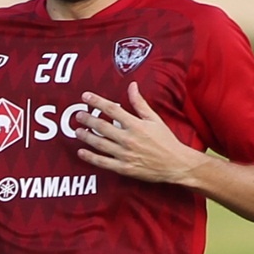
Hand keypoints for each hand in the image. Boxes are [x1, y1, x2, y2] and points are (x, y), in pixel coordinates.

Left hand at [77, 82, 208, 184]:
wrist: (176, 164)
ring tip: (77, 131)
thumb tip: (132, 86)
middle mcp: (128, 139)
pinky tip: (81, 152)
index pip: (112, 109)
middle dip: (87, 119)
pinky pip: (103, 162)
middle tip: (78, 115)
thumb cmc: (166, 141)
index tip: (85, 96)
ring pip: (99, 143)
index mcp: (136, 125)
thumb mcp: (154, 119)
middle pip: (101, 126)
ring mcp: (125, 154)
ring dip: (86, 136)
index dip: (97, 101)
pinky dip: (90, 157)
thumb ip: (140, 103)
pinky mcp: (124, 168)